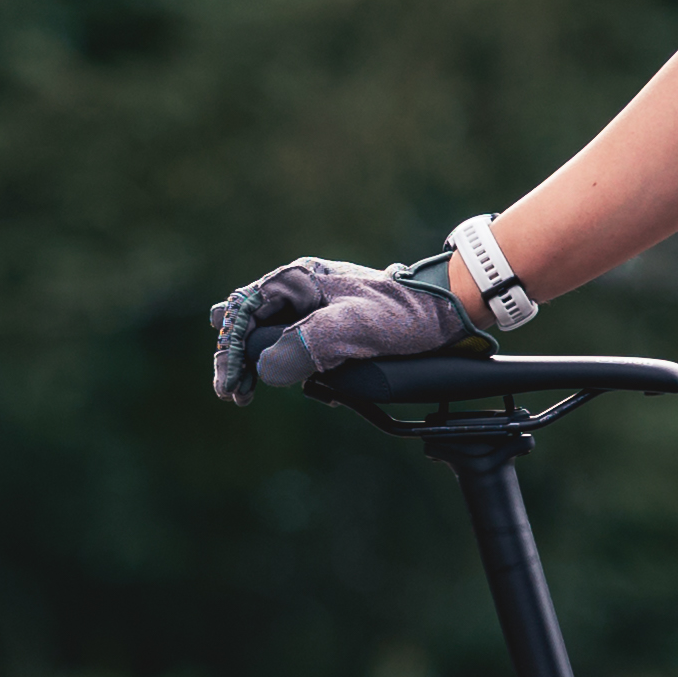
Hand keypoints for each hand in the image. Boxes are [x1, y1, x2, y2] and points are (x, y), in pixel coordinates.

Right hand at [208, 255, 467, 403]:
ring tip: (271, 394)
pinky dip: (305, 372)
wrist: (448, 314)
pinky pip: (306, 350)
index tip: (230, 387)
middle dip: (244, 362)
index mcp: (298, 280)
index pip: (243, 312)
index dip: (230, 350)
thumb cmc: (403, 315)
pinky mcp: (335, 326)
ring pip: (277, 340)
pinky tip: (323, 391)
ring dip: (274, 369)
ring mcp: (318, 308)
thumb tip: (266, 370)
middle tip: (240, 396)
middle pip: (253, 326)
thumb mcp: (351, 330)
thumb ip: (303, 346)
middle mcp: (302, 290)